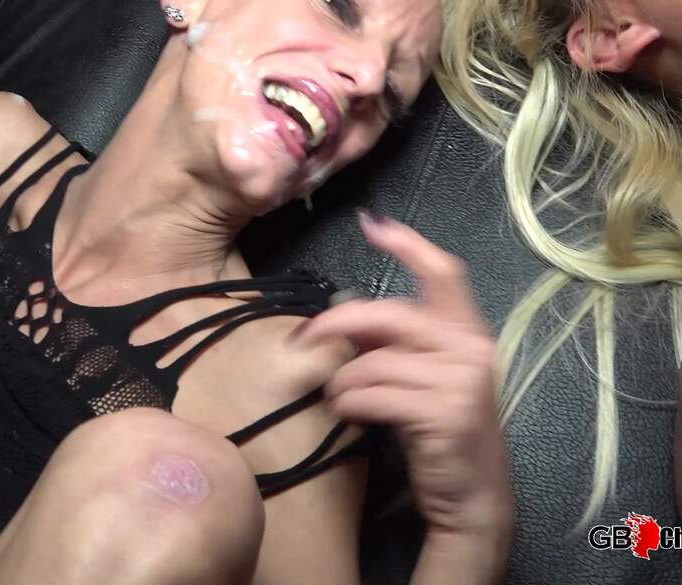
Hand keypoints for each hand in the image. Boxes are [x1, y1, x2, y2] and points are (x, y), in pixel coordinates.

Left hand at [293, 212, 511, 538]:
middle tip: (302, 337)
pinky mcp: (443, 413)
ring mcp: (460, 381)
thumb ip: (391, 343)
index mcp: (467, 333)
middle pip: (389, 313)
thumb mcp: (420, 380)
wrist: (474, 496)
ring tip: (339, 398)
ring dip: (342, 381)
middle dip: (336, 322)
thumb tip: (344, 310)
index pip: (443, 273)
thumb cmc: (442, 433)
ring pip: (373, 361)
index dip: (407, 244)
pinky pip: (373, 394)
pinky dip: (349, 403)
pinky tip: (349, 414)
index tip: (372, 224)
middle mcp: (470, 348)